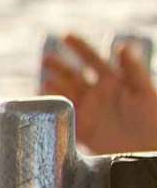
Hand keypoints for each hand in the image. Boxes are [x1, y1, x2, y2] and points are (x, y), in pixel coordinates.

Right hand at [39, 30, 156, 156]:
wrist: (145, 151)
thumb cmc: (152, 122)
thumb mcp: (145, 93)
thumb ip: (134, 70)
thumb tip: (122, 46)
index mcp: (113, 81)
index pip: (93, 59)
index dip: (79, 47)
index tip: (66, 36)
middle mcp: (97, 94)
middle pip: (73, 75)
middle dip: (59, 66)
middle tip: (46, 58)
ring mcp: (88, 111)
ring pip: (65, 94)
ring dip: (53, 86)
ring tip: (45, 80)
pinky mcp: (81, 129)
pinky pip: (61, 116)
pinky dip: (51, 109)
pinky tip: (42, 104)